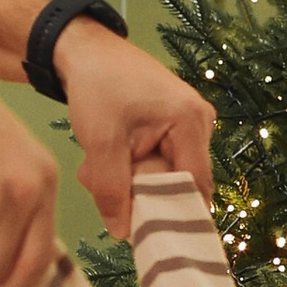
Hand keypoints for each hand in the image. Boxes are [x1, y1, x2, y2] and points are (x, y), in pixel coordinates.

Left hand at [57, 21, 213, 235]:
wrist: (85, 51)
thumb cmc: (96, 86)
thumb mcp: (100, 141)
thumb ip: (112, 189)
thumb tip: (123, 233)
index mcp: (191, 121)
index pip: (194, 185)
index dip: (174, 214)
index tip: (150, 235)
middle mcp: (201, 122)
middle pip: (179, 181)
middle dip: (142, 192)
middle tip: (102, 186)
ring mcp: (190, 122)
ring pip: (166, 173)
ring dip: (132, 179)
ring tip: (97, 165)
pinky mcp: (175, 125)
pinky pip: (160, 160)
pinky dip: (132, 165)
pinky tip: (107, 154)